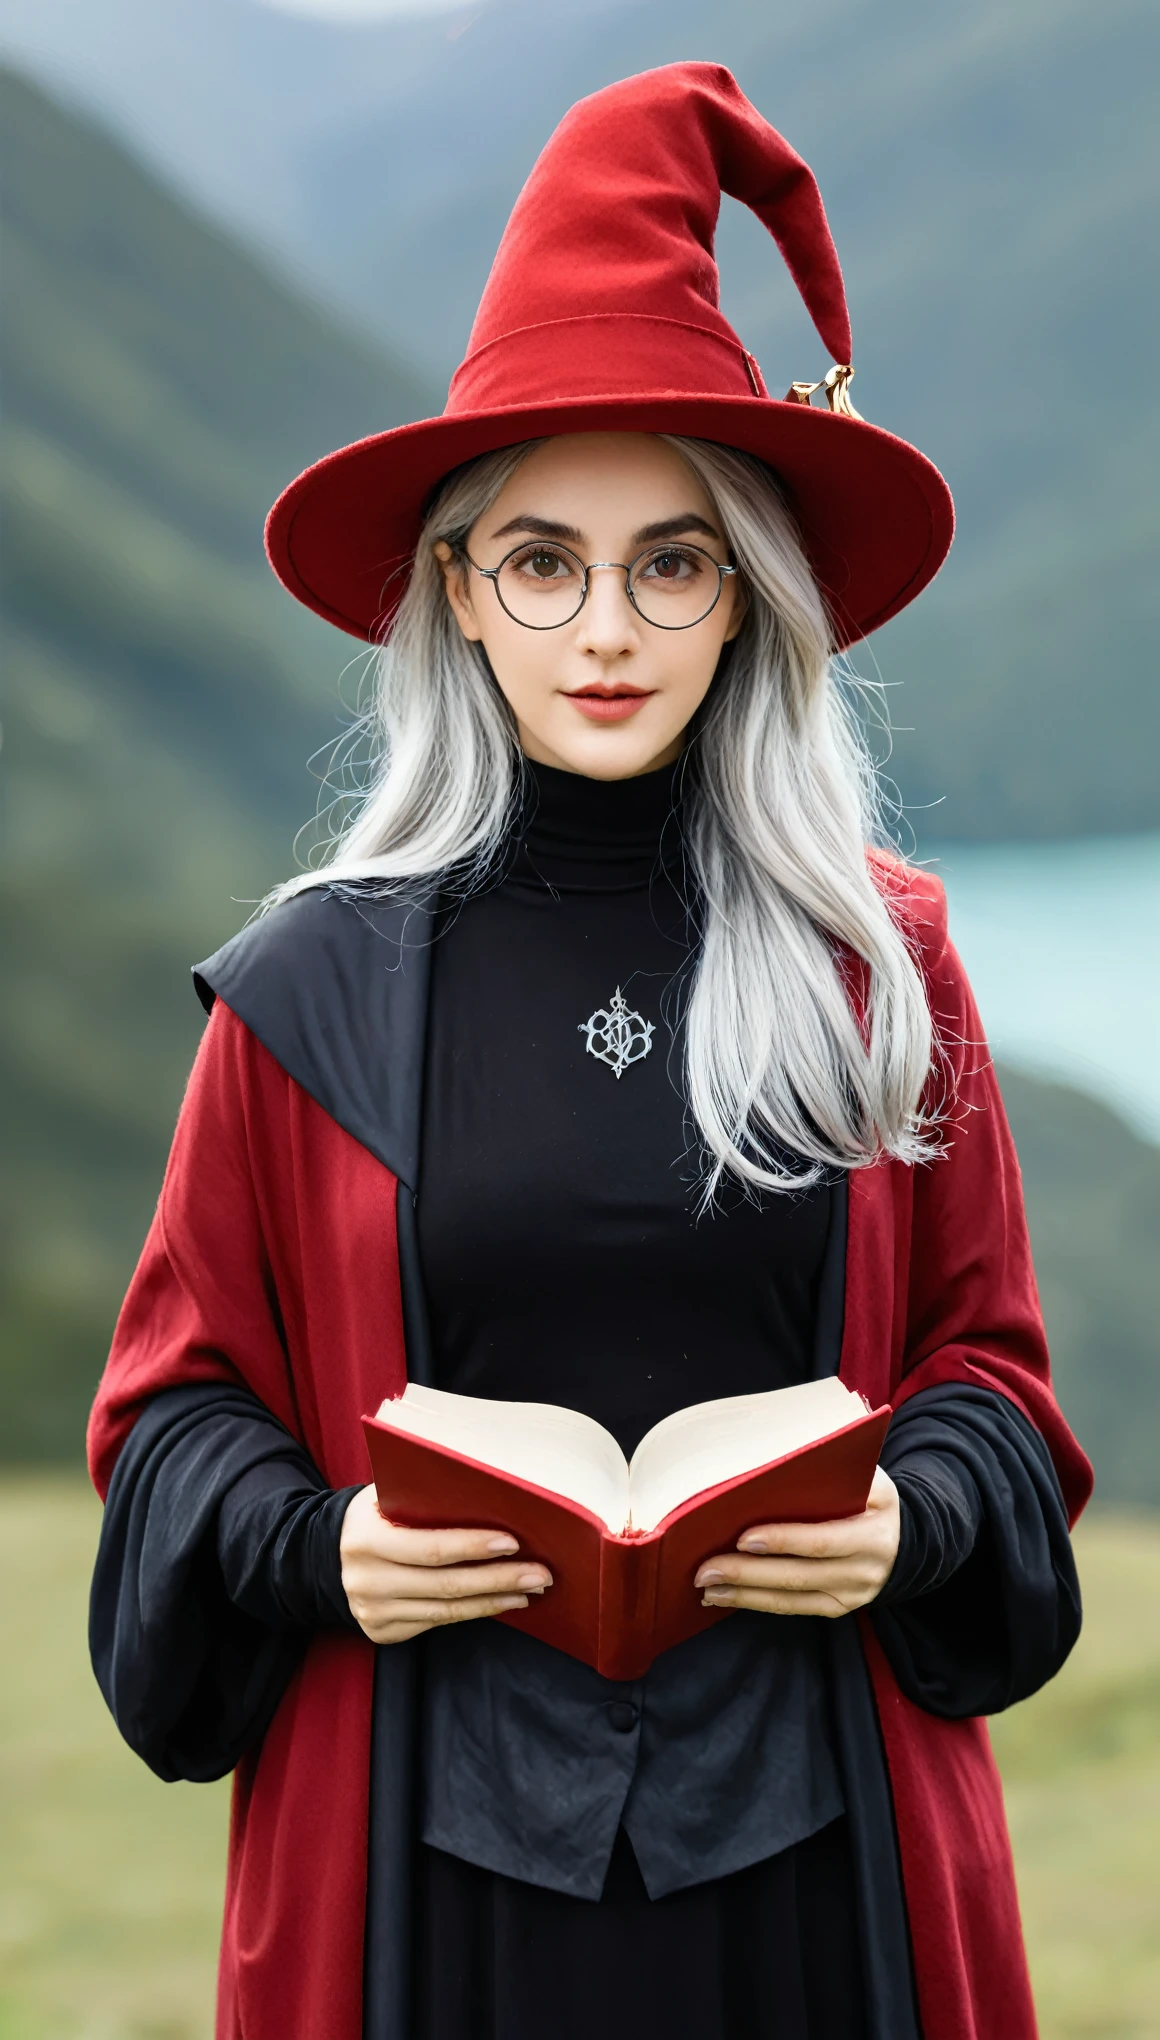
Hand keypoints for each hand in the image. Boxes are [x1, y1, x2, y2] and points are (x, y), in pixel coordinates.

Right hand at [339, 1485, 551, 1644]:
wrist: (324, 1557)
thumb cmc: (372, 1517)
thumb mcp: (382, 1496)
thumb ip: (420, 1495)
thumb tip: (484, 1490)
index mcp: (367, 1540)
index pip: (430, 1547)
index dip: (473, 1547)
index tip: (513, 1543)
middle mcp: (368, 1581)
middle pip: (446, 1584)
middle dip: (498, 1579)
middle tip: (539, 1573)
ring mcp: (374, 1612)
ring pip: (446, 1610)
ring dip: (494, 1600)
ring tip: (529, 1589)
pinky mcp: (382, 1632)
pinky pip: (437, 1622)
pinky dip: (473, 1612)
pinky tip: (499, 1602)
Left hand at [693, 1466, 900, 1618]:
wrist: (905, 1540)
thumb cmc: (873, 1499)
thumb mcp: (869, 1479)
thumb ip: (834, 1471)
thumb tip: (780, 1462)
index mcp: (872, 1534)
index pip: (822, 1540)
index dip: (783, 1541)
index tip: (743, 1536)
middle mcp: (864, 1571)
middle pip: (799, 1575)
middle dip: (748, 1573)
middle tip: (707, 1568)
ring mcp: (850, 1596)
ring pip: (791, 1599)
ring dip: (744, 1594)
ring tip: (706, 1586)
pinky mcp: (836, 1609)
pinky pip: (792, 1609)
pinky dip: (755, 1603)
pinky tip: (724, 1597)